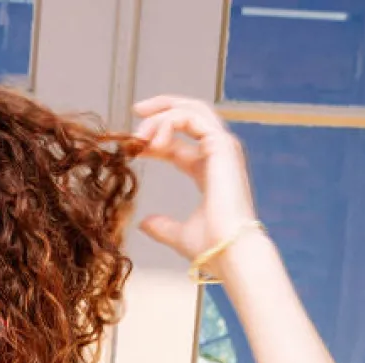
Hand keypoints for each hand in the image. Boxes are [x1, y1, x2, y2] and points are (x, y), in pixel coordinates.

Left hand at [132, 93, 259, 266]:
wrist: (230, 252)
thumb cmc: (212, 248)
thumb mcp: (180, 234)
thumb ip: (163, 227)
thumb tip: (144, 223)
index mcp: (209, 171)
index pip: (180, 143)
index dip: (156, 137)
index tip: (134, 143)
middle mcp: (218, 153)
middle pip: (190, 113)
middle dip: (161, 108)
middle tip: (136, 111)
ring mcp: (222, 146)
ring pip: (190, 110)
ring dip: (160, 116)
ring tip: (139, 138)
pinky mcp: (222, 144)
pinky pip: (191, 117)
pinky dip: (169, 123)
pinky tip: (152, 143)